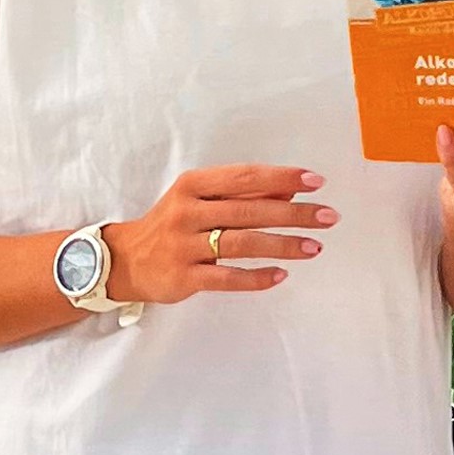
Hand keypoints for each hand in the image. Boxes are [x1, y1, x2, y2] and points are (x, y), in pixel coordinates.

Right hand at [102, 164, 337, 305]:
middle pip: (249, 210)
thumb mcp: (199, 202)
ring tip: (314, 247)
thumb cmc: (171, 226)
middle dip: (294, 214)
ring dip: (283, 245)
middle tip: (327, 216)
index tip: (314, 182)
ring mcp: (184, 245)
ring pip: (242, 243)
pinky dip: (256, 277)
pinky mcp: (184, 276)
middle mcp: (187, 212)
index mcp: (192, 186)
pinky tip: (281, 275)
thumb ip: (240, 197)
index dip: (282, 178)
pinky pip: (227, 277)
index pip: (244, 177)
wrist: (125, 260)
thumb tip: (287, 194)